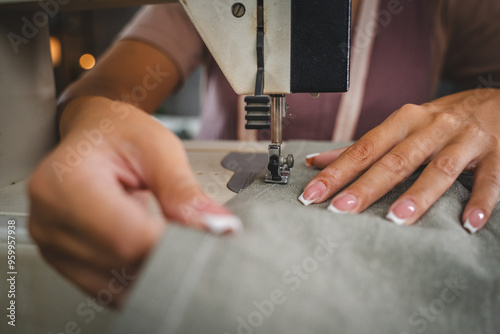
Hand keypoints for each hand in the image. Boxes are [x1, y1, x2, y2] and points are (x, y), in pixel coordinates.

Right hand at [28, 96, 241, 305]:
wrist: (94, 137)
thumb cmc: (118, 134)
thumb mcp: (158, 148)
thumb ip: (184, 191)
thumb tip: (217, 227)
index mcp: (65, 183)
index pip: (125, 236)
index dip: (173, 245)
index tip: (209, 239)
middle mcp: (49, 221)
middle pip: (123, 263)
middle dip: (172, 258)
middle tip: (205, 242)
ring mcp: (53, 246)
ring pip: (119, 285)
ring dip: (159, 272)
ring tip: (182, 246)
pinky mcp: (67, 263)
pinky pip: (112, 289)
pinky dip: (143, 278)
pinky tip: (160, 258)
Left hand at [300, 88, 499, 232]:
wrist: (497, 102)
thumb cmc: (439, 120)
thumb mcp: (401, 126)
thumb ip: (361, 147)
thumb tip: (317, 161)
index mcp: (403, 122)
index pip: (364, 149)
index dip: (337, 172)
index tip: (313, 194)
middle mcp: (431, 128)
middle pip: (395, 160)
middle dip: (366, 186)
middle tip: (341, 210)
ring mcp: (465, 140)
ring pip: (439, 168)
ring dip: (419, 193)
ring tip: (397, 218)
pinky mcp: (497, 153)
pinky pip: (490, 179)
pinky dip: (480, 200)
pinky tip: (468, 223)